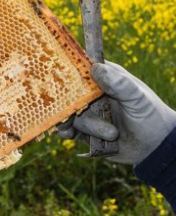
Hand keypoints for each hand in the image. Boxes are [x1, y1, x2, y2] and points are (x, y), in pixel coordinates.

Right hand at [57, 61, 175, 163]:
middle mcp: (92, 94)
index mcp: (105, 79)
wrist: (155, 147)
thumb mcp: (137, 98)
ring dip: (88, 124)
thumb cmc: (151, 116)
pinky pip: (68, 129)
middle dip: (68, 101)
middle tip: (72, 109)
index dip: (69, 70)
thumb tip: (95, 67)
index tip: (59, 75)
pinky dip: (65, 131)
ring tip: (110, 133)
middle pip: (70, 92)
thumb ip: (119, 83)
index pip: (82, 69)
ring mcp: (88, 112)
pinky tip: (69, 134)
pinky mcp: (84, 130)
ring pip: (71, 113)